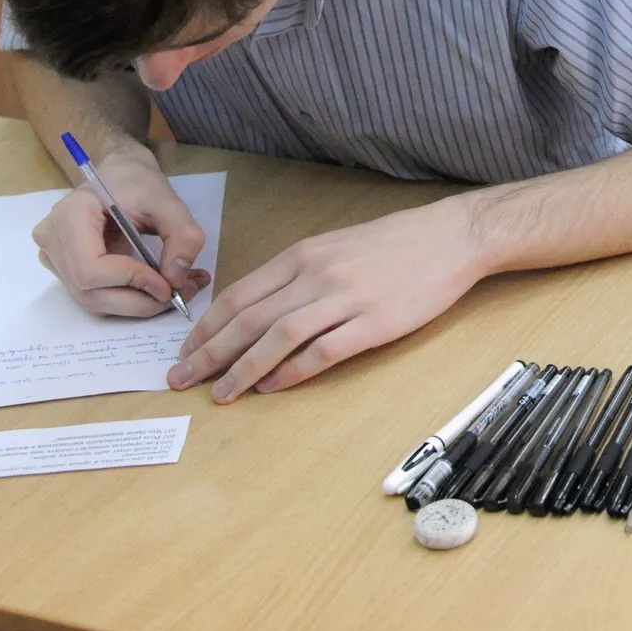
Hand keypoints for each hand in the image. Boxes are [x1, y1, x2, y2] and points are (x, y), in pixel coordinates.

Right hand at [34, 148, 209, 316]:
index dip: (130, 282)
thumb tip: (176, 279)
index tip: (168, 283)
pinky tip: (157, 286)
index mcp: (69, 217)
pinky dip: (131, 299)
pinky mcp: (65, 270)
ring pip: (95, 301)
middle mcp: (52, 241)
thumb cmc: (137, 183)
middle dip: (141, 301)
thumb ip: (182, 236)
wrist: (118, 176)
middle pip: (91, 293)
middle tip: (183, 292)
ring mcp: (54, 258)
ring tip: (178, 289)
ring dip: (140, 304)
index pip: (90, 269)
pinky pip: (97, 297)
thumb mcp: (168, 201)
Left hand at [168, 198, 485, 402]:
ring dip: (244, 369)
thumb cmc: (394, 243)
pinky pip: (325, 351)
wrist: (450, 237)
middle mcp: (317, 274)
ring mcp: (347, 298)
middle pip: (249, 318)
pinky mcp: (375, 322)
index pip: (239, 294)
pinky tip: (275, 387)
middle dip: (209, 353)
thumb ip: (298, 275)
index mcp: (303, 255)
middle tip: (181, 379)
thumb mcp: (335, 246)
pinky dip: (295, 371)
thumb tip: (259, 311)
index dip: (206, 327)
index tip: (185, 351)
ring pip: (279, 337)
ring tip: (221, 393)